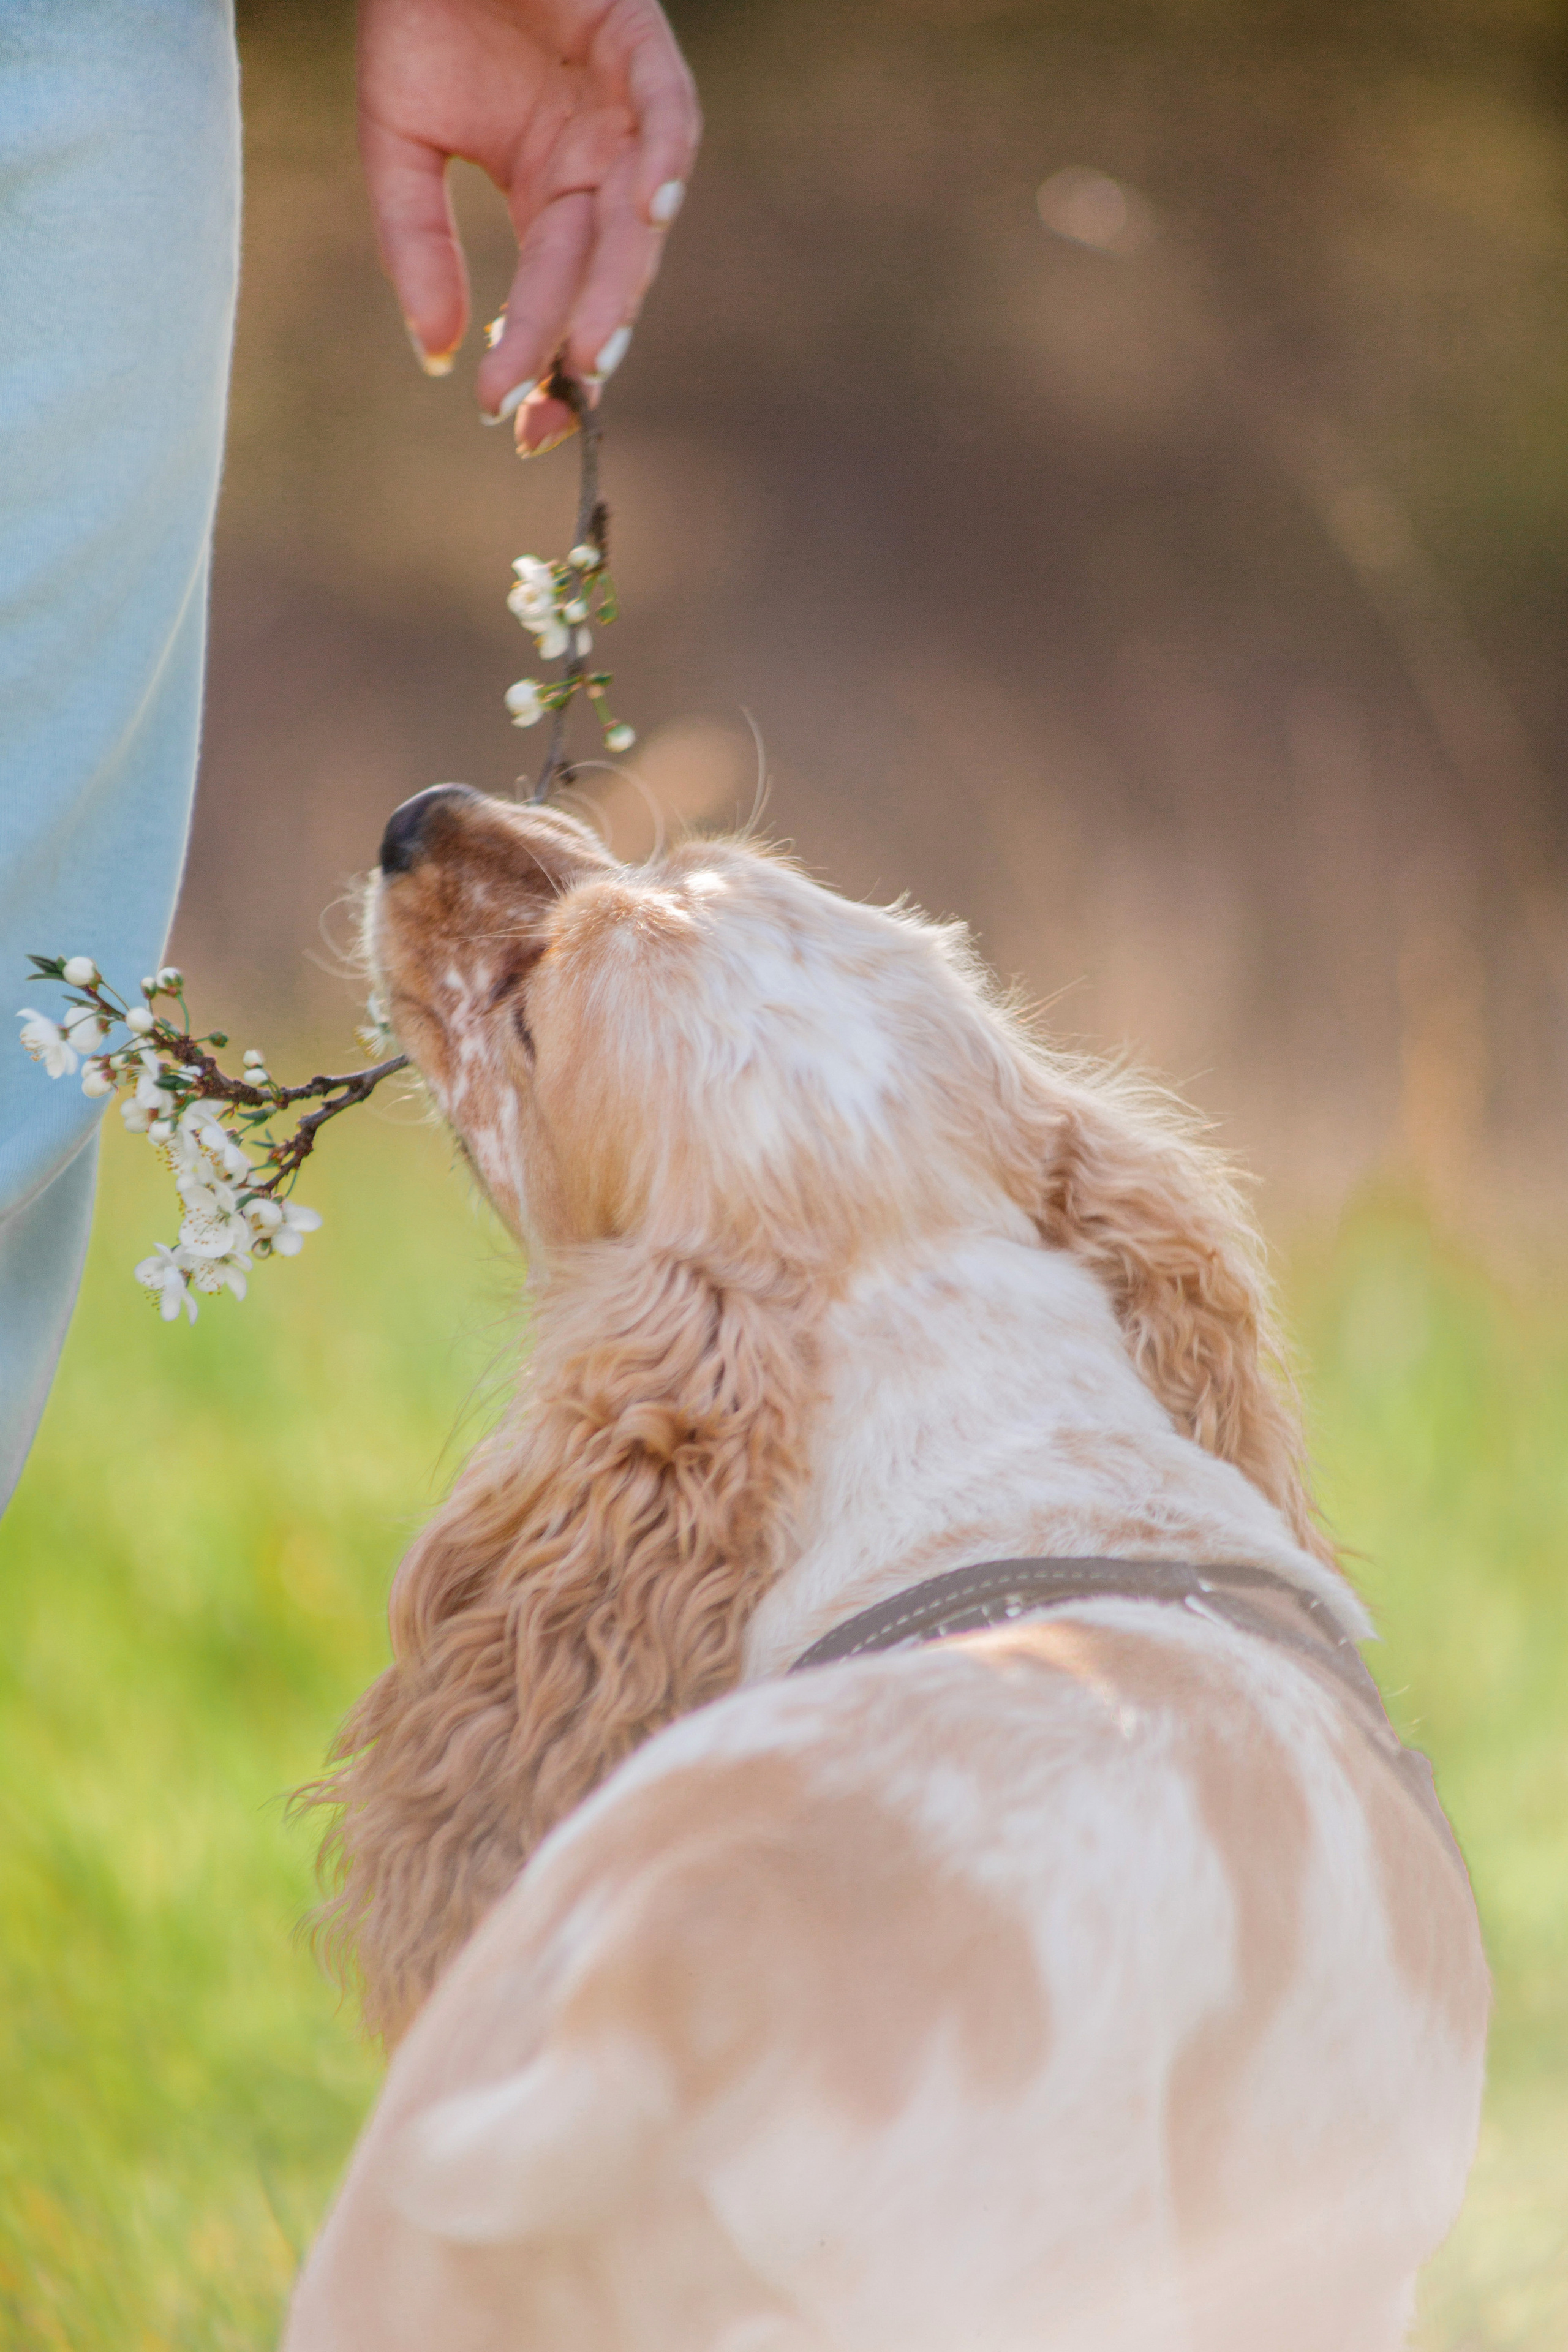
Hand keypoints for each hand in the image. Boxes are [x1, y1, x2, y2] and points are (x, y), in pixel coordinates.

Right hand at [358, 0, 699, 449]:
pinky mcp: (639, 43)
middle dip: (571, 343)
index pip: (555, 297)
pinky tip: (647, 213)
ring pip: (637, 219)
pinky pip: (668, 114)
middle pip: (599, 275)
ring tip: (590, 352)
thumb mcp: (397, 145)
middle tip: (542, 405)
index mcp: (548, 196)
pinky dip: (665, 162)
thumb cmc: (415, 15)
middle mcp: (596, 166)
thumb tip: (437, 357)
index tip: (512, 424)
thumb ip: (418, 246)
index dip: (537, 360)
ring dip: (619, 288)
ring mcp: (624, 110)